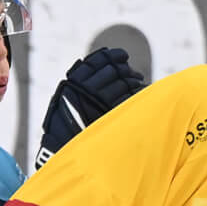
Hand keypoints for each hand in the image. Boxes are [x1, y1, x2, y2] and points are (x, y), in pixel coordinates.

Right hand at [34, 47, 146, 167]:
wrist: (64, 149)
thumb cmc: (65, 127)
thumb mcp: (65, 102)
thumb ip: (79, 85)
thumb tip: (96, 66)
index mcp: (73, 83)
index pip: (96, 61)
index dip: (112, 56)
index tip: (123, 55)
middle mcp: (84, 89)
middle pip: (111, 70)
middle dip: (125, 70)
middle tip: (135, 73)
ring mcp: (96, 102)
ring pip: (121, 83)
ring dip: (133, 81)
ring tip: (138, 82)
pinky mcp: (107, 114)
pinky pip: (127, 98)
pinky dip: (136, 93)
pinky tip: (142, 93)